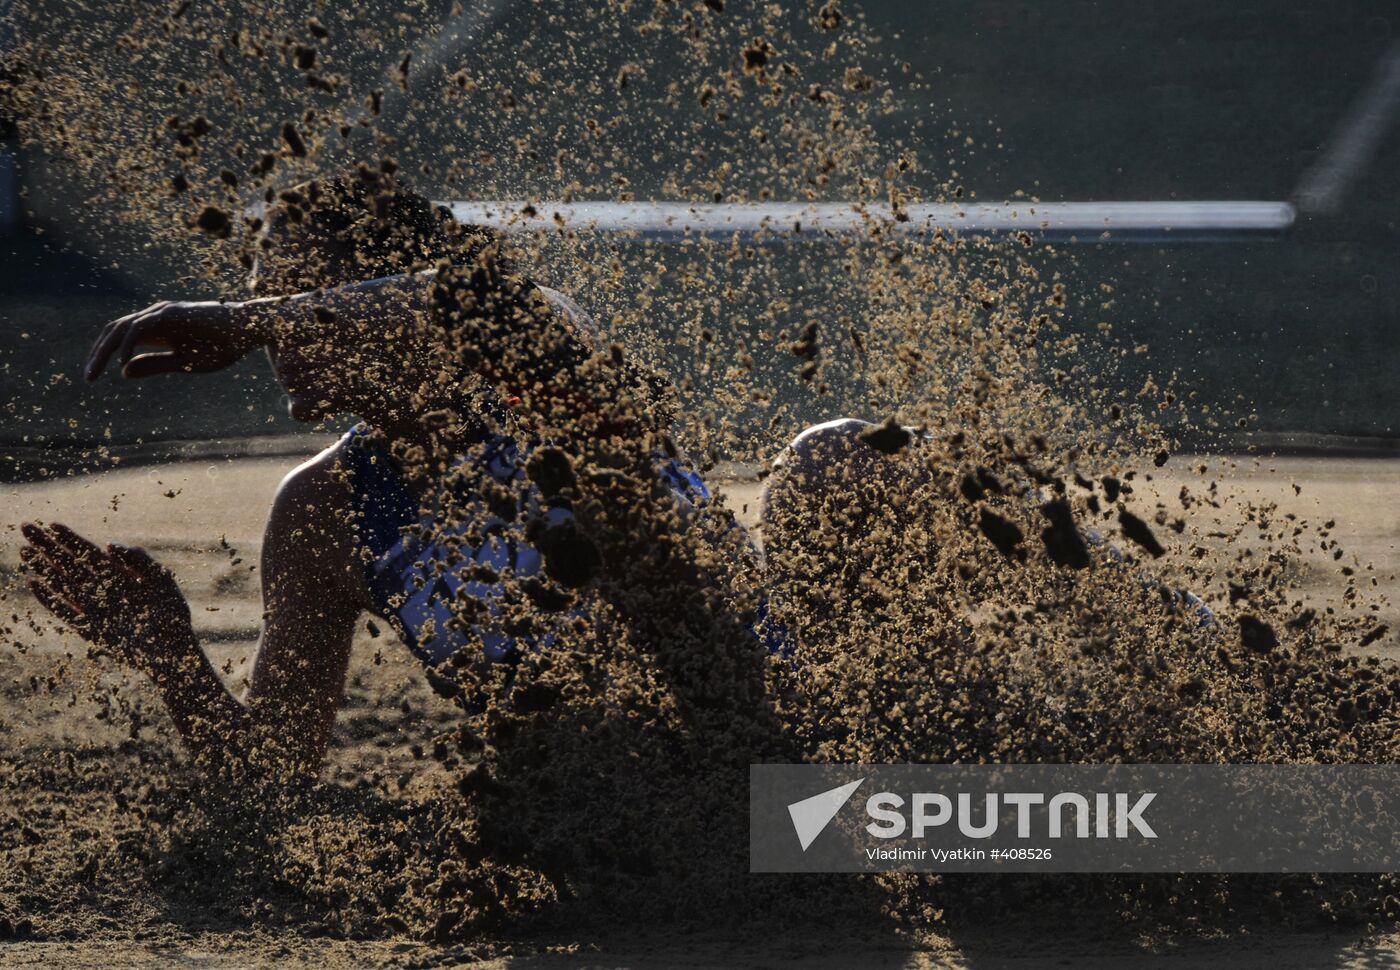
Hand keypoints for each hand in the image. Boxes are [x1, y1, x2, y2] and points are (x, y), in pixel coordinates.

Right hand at [20, 523, 196, 676]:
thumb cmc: (171, 614)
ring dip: (44, 567)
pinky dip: (49, 598)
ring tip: (24, 551)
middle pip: (70, 563)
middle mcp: (102, 589)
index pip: (89, 552)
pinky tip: (34, 583)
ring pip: (63, 583)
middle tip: (25, 527)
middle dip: (48, 545)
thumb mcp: (161, 581)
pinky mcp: (88, 628)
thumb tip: (109, 544)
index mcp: (119, 575)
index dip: (71, 538)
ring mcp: (93, 608)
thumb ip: (140, 560)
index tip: (52, 524)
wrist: (173, 652)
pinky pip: (64, 611)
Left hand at [84, 300, 263, 380]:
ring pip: (122, 327)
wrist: (249, 330)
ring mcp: (163, 312)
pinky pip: (140, 327)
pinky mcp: (171, 313)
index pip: (120, 337)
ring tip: (94, 371)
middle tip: (87, 377)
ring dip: (105, 350)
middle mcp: (156, 316)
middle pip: (114, 331)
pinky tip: (121, 361)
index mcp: (158, 328)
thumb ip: (155, 364)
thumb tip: (123, 371)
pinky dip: (128, 344)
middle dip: (97, 353)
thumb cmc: (223, 346)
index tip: (94, 375)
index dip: (104, 354)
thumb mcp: (184, 362)